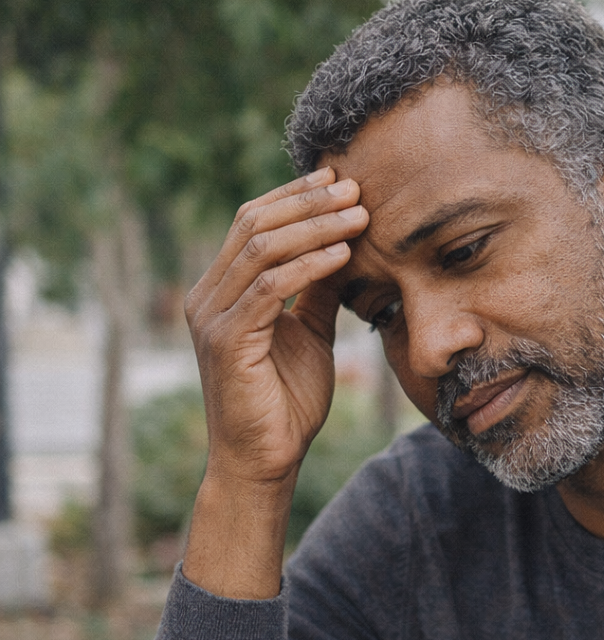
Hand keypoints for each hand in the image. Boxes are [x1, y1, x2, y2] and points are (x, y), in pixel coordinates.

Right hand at [185, 167, 368, 487]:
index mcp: (224, 290)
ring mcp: (212, 316)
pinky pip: (270, 288)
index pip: (254, 224)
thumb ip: (318, 292)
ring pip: (262, 249)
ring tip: (359, 213)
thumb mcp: (310, 334)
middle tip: (354, 186)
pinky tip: (343, 254)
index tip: (340, 180)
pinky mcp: (226, 340)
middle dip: (308, 201)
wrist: (267, 459)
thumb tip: (343, 246)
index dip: (296, 196)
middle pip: (255, 226)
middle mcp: (208, 296)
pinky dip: (309, 266)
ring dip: (315, 226)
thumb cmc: (288, 401)